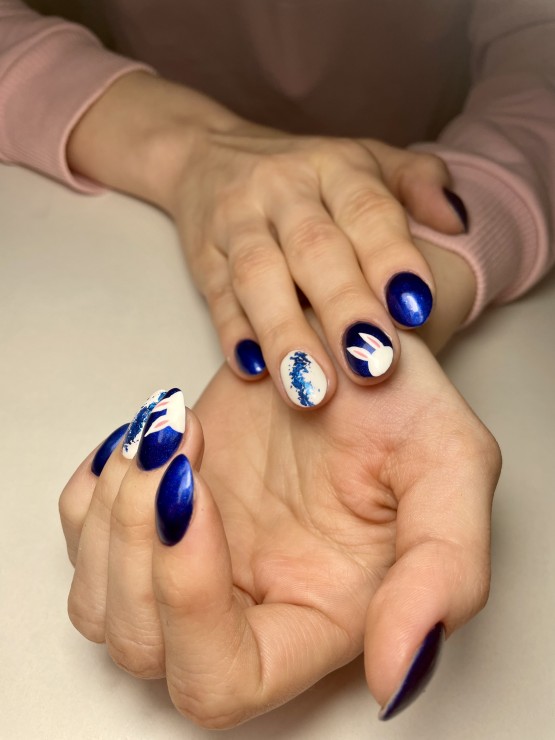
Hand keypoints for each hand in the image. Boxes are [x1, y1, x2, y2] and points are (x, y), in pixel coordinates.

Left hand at [59, 331, 499, 726]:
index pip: (224, 680)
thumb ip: (440, 575)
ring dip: (113, 511)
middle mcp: (248, 606)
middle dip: (137, 541)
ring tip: (169, 428)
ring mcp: (196, 563)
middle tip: (179, 443)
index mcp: (315, 619)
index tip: (196, 495)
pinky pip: (82, 535)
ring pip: (99, 601)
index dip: (189, 606)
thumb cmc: (400, 406)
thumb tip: (396, 674)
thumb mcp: (450, 467)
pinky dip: (95, 488)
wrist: (349, 347)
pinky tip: (147, 440)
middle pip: (141, 645)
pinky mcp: (160, 517)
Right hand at [168, 123, 466, 404]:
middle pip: (314, 249)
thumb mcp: (364, 161)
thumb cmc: (306, 174)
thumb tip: (458, 221)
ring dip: (286, 335)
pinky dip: (234, 334)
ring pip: (258, 276)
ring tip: (312, 391)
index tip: (415, 309)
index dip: (391, 258)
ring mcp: (237, 220)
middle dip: (344, 308)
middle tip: (372, 366)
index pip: (368, 210)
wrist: (211, 155)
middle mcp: (284, 189)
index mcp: (335, 166)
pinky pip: (216, 295)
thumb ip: (416, 183)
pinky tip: (252, 371)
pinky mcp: (202, 255)